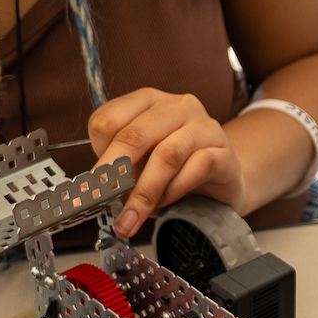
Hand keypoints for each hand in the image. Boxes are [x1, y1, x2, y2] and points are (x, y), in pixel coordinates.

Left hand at [89, 88, 242, 236]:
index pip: (108, 119)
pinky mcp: (224, 151)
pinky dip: (176, 190)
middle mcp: (177, 106)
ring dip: (145, 191)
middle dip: (115, 174)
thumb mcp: (140, 163)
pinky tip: (167, 202)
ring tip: (134, 216)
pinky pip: (198, 167)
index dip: (98, 154)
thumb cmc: (175, 168)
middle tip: (104, 202)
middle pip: (135, 135)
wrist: (223, 178)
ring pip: (167, 154)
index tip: (93, 184)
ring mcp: (204, 126)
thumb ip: (120, 168)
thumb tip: (98, 190)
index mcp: (147, 102)